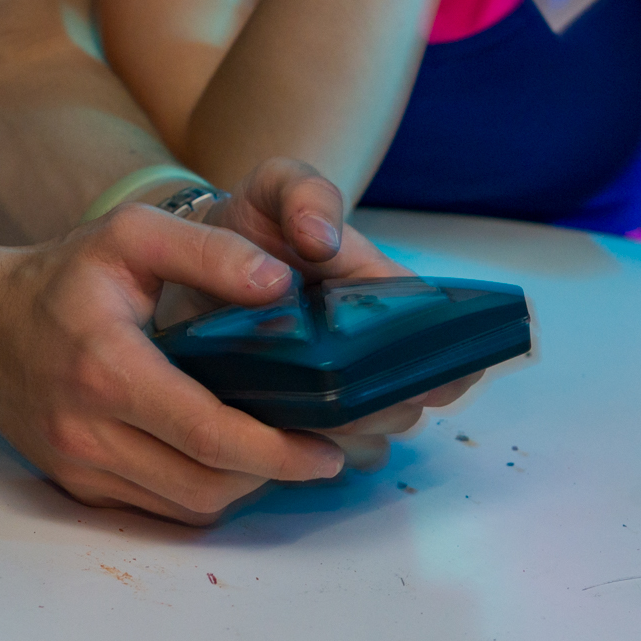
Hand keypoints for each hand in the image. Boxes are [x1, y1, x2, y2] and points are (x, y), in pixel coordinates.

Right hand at [0, 205, 346, 524]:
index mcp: (107, 369)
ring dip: (242, 488)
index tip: (325, 449)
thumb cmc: (62, 278)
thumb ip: (209, 252)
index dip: (276, 451)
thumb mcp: (133, 236)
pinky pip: (159, 509)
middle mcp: (89, 431)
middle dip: (272, 475)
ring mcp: (80, 468)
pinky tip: (227, 458)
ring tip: (279, 452)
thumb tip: (281, 284)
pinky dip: (203, 492)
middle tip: (318, 451)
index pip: (206, 432)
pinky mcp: (79, 487)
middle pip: (204, 485)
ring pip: (186, 507)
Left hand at [201, 157, 480, 470]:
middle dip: (382, 406)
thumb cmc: (255, 220)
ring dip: (344, 434)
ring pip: (365, 435)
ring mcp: (333, 388)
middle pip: (404, 400)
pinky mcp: (292, 417)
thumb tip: (320, 240)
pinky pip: (315, 453)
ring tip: (302, 413)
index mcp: (385, 295)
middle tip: (337, 393)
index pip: (439, 341)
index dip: (445, 367)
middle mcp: (369, 350)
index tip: (425, 379)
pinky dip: (303, 451)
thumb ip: (306, 195)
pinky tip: (275, 435)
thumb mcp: (278, 187)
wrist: (195, 254)